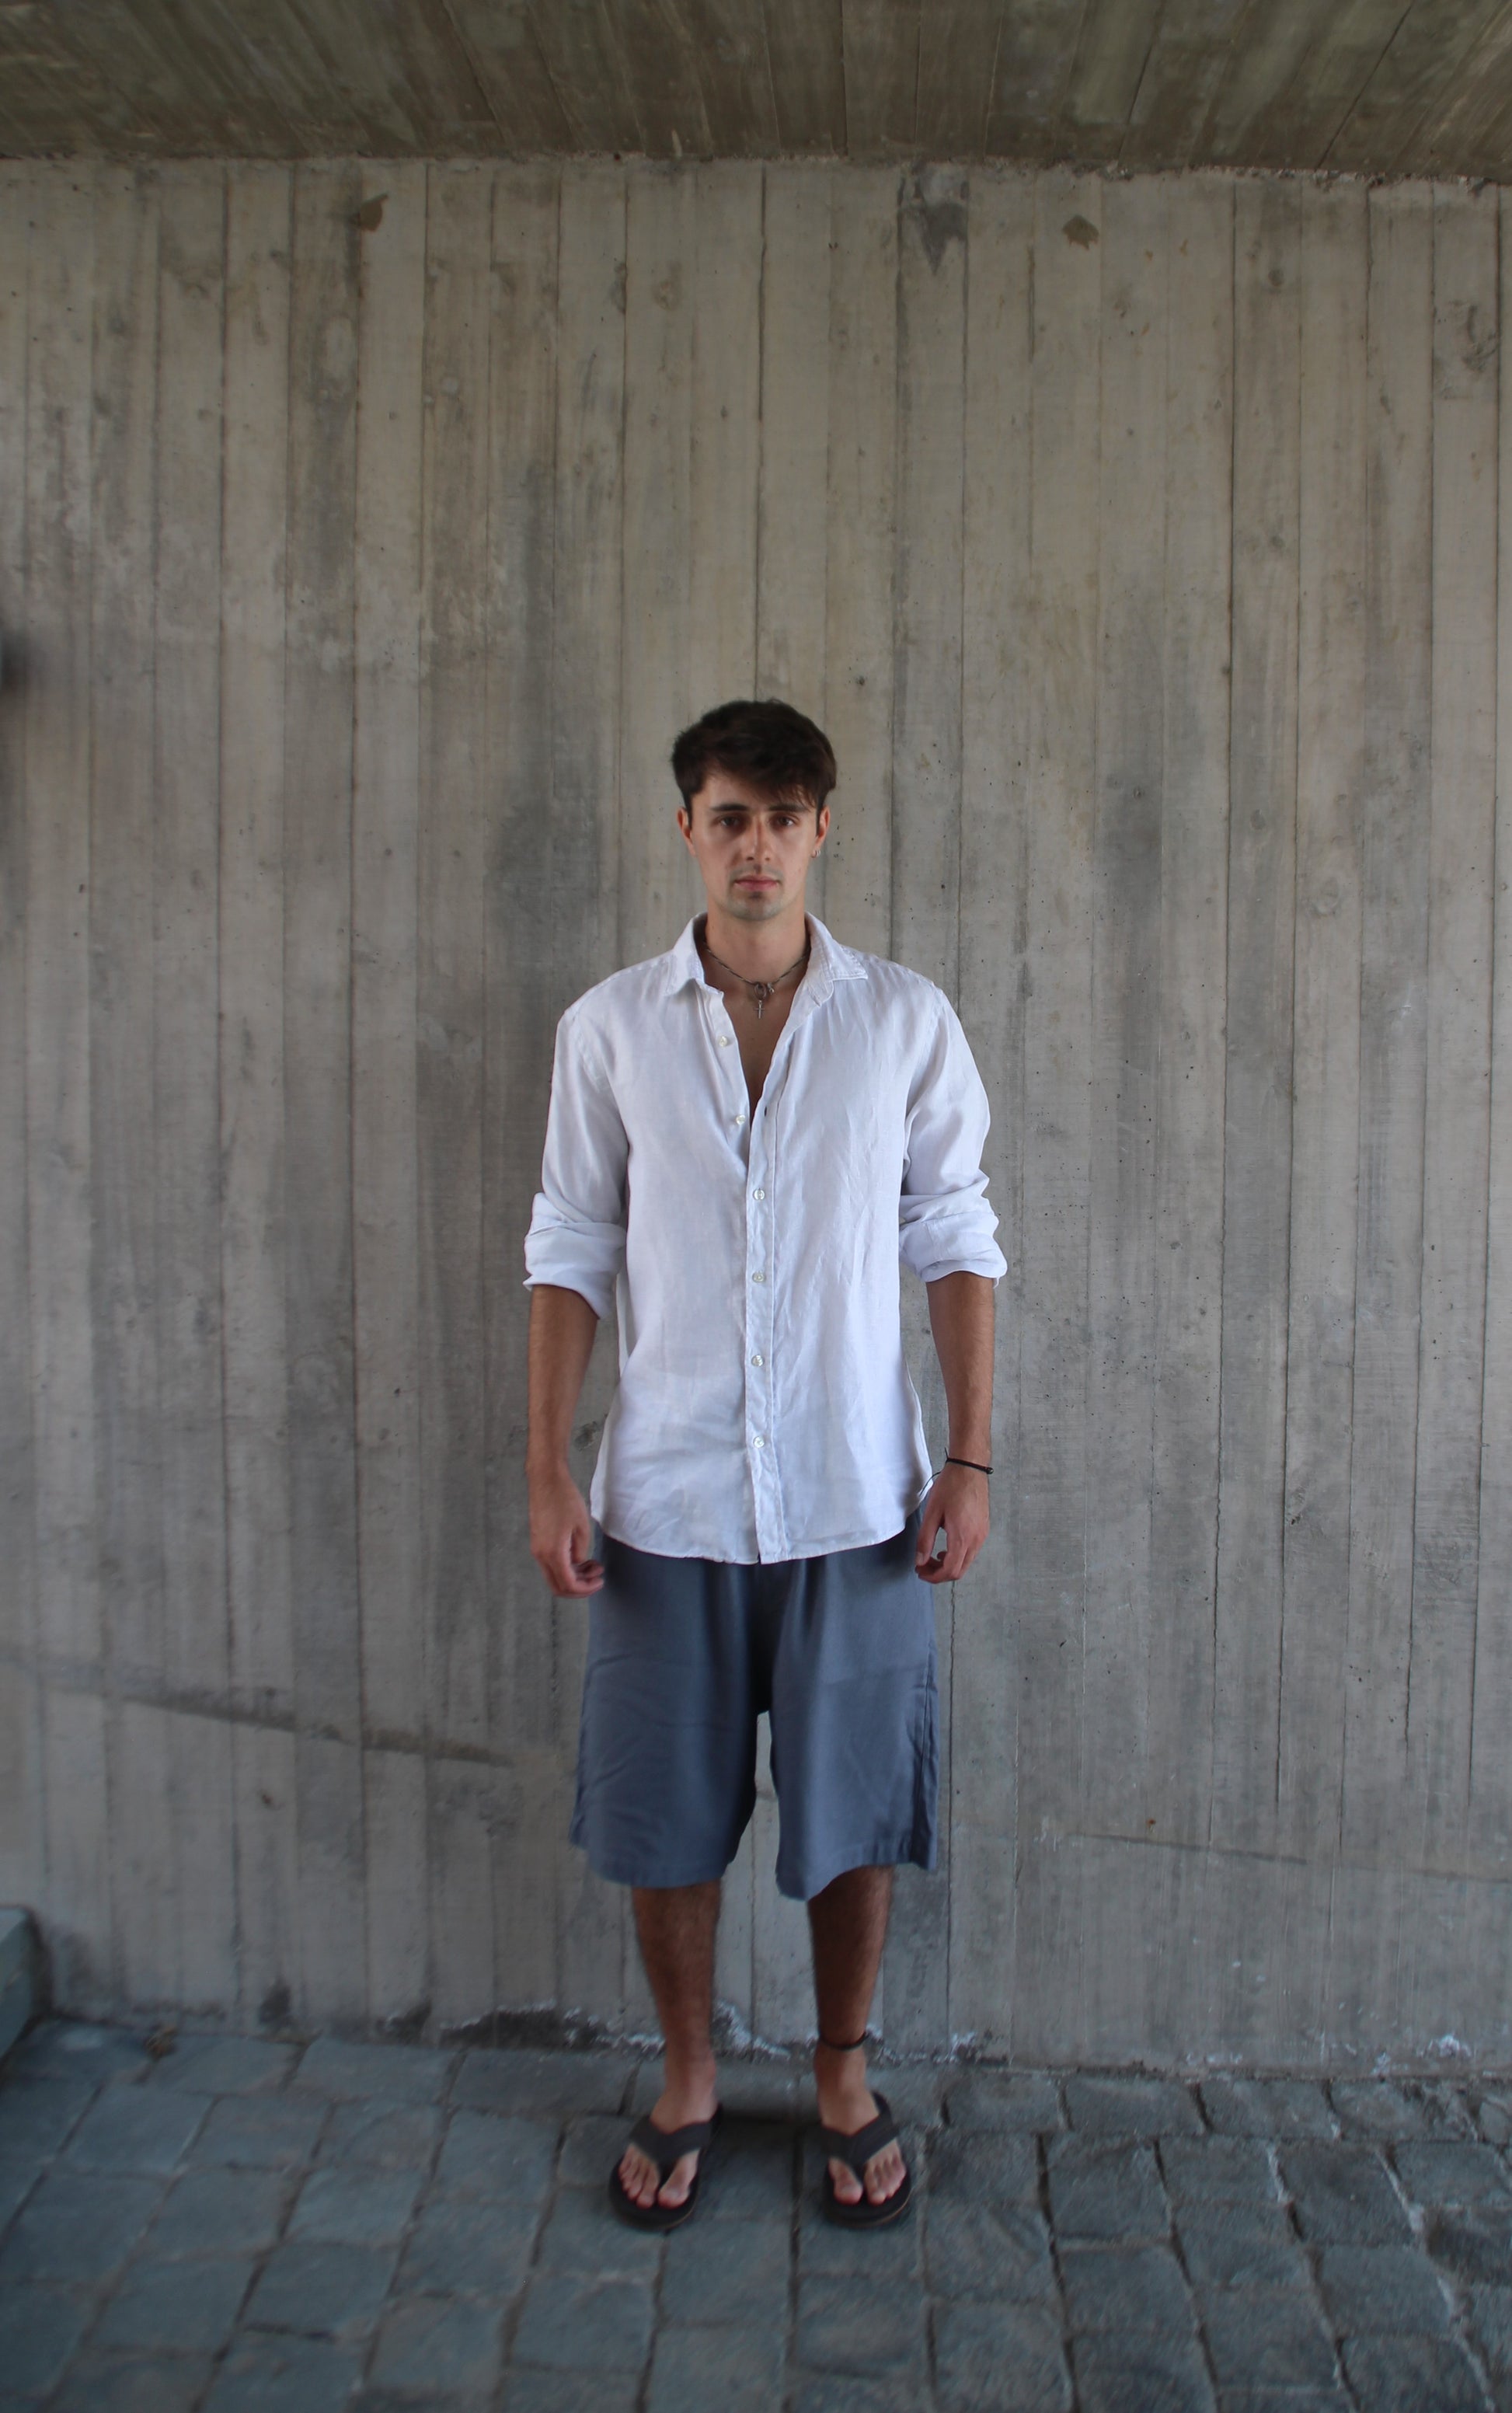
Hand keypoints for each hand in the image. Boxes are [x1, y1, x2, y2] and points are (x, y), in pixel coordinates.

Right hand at [528, 1464, 603, 1595]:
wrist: (546, 1480)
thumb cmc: (565, 1499)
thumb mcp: (581, 1527)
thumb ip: (580, 1551)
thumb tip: (577, 1564)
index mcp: (553, 1553)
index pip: (568, 1584)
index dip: (586, 1589)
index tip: (600, 1581)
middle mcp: (541, 1555)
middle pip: (558, 1587)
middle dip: (579, 1587)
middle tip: (597, 1577)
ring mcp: (537, 1549)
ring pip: (554, 1576)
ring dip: (574, 1576)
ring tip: (593, 1565)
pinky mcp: (538, 1542)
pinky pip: (551, 1564)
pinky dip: (566, 1567)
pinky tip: (581, 1558)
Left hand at [914, 1462, 989, 1583]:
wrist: (970, 1469)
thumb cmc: (951, 1486)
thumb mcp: (931, 1513)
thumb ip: (924, 1539)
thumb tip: (920, 1560)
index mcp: (962, 1537)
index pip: (950, 1570)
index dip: (933, 1577)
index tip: (920, 1571)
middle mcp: (976, 1540)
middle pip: (959, 1571)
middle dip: (939, 1574)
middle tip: (923, 1566)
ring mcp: (982, 1535)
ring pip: (966, 1563)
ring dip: (949, 1565)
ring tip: (932, 1556)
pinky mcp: (983, 1530)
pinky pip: (971, 1552)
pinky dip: (957, 1556)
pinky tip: (946, 1547)